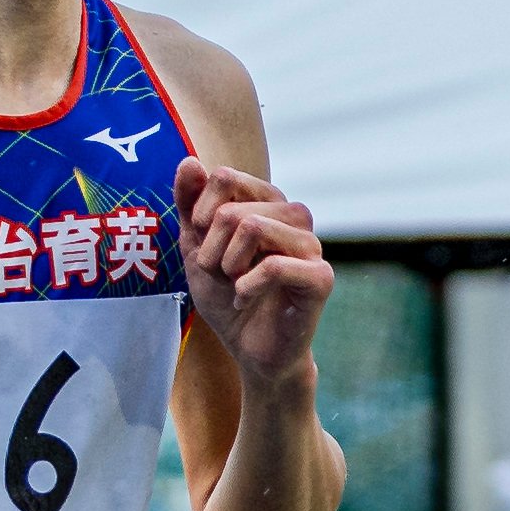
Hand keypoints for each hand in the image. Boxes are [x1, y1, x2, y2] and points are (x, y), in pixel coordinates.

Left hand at [175, 156, 332, 386]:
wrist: (249, 350)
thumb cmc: (227, 296)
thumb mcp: (197, 249)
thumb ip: (190, 206)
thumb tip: (189, 160)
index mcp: (268, 201)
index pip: (225, 177)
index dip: (200, 214)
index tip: (203, 245)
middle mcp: (294, 216)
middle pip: (233, 210)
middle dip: (212, 250)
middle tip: (221, 275)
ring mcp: (310, 245)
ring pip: (254, 229)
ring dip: (228, 266)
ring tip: (234, 284)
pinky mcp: (320, 278)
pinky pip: (274, 266)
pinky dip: (247, 287)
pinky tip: (243, 299)